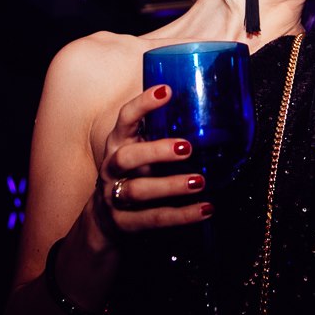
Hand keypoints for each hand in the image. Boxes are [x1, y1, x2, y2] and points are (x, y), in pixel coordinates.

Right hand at [91, 84, 213, 236]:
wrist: (105, 218)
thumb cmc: (133, 173)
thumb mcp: (140, 149)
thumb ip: (162, 134)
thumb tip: (209, 111)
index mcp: (118, 143)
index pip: (125, 118)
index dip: (143, 104)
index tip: (166, 90)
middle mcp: (112, 168)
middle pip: (126, 158)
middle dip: (155, 151)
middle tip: (187, 147)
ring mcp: (114, 197)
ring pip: (138, 191)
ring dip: (170, 186)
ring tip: (199, 181)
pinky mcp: (124, 223)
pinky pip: (153, 219)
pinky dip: (182, 215)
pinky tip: (205, 209)